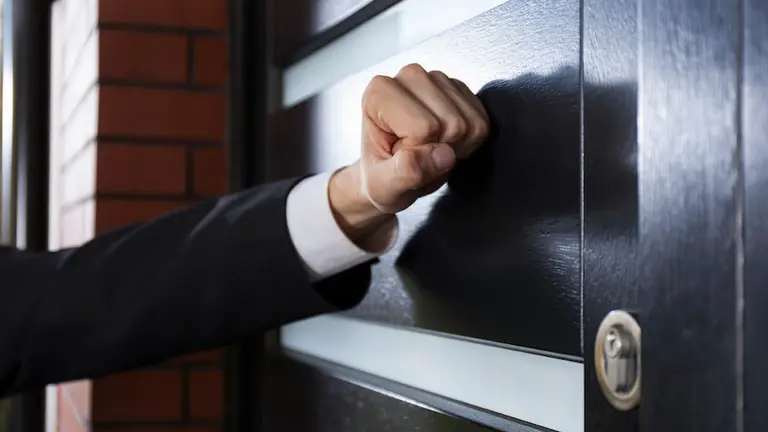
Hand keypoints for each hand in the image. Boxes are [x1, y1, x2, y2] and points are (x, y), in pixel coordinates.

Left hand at [329, 64, 489, 248]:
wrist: (390, 174)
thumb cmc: (381, 177)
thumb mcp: (385, 186)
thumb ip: (407, 172)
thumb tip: (443, 154)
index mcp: (379, 92)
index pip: (424, 127)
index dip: (419, 152)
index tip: (400, 154)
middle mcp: (409, 77)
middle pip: (452, 123)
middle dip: (439, 149)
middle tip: (417, 154)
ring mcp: (438, 79)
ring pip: (470, 122)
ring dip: (455, 146)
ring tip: (429, 148)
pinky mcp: (459, 89)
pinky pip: (482, 121)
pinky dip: (469, 141)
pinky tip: (445, 142)